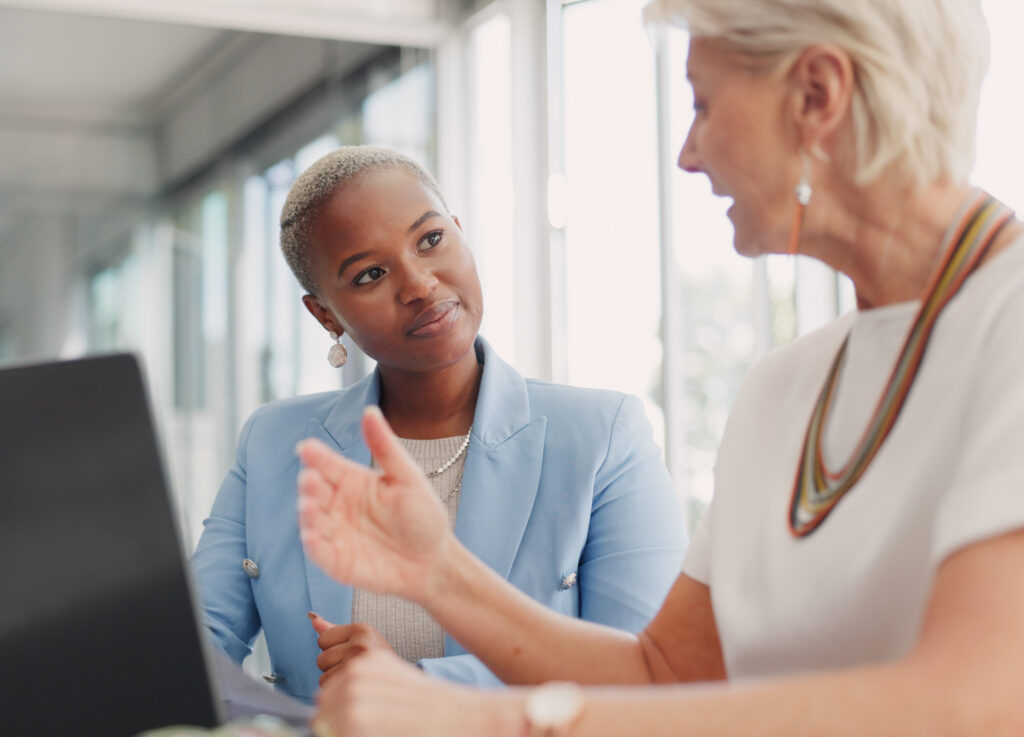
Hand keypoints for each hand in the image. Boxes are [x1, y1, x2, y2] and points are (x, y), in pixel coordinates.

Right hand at [297, 406, 450, 602]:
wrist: (434, 561)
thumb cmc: (422, 516)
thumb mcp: (407, 477)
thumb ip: (385, 447)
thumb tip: (369, 411)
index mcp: (353, 481)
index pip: (328, 464)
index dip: (316, 456)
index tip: (306, 448)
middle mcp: (338, 505)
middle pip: (315, 491)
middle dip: (310, 485)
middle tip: (310, 478)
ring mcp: (335, 532)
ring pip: (312, 520)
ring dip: (308, 514)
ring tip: (310, 506)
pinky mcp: (336, 561)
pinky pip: (319, 552)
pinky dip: (313, 545)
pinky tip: (311, 536)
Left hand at [309, 612, 397, 686]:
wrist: (401, 685)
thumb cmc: (378, 664)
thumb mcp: (361, 640)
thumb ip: (334, 629)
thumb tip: (312, 618)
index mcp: (363, 629)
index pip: (322, 639)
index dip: (332, 649)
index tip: (349, 654)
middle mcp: (362, 644)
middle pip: (321, 659)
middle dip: (332, 667)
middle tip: (353, 669)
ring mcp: (359, 664)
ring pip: (324, 677)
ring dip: (335, 682)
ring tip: (354, 680)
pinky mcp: (355, 684)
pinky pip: (329, 690)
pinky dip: (337, 694)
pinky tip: (353, 690)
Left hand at [311, 650, 510, 736]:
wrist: (447, 714)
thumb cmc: (409, 688)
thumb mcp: (375, 653)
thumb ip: (338, 636)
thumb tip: (313, 619)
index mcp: (366, 633)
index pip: (322, 644)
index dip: (339, 661)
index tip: (366, 671)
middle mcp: (359, 651)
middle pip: (321, 671)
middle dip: (337, 687)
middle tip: (372, 694)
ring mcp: (355, 682)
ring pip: (321, 698)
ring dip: (338, 709)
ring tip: (372, 708)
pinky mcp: (353, 713)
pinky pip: (325, 722)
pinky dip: (341, 727)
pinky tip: (369, 723)